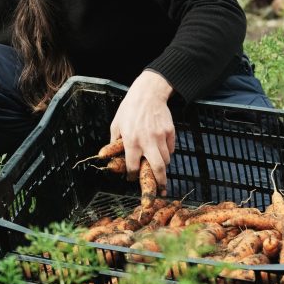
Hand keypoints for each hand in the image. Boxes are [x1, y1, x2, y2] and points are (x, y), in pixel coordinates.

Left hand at [109, 69, 175, 191]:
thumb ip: (115, 142)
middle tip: (160, 189)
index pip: (133, 166)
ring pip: (166, 160)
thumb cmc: (129, 109)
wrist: (148, 93)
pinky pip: (171, 149)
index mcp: (131, 141)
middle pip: (157, 168)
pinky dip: (167, 153)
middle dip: (159, 182)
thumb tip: (112, 156)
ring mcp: (161, 137)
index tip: (132, 178)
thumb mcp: (116, 124)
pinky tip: (162, 150)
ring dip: (162, 166)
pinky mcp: (170, 132)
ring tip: (158, 168)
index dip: (133, 175)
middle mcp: (147, 141)